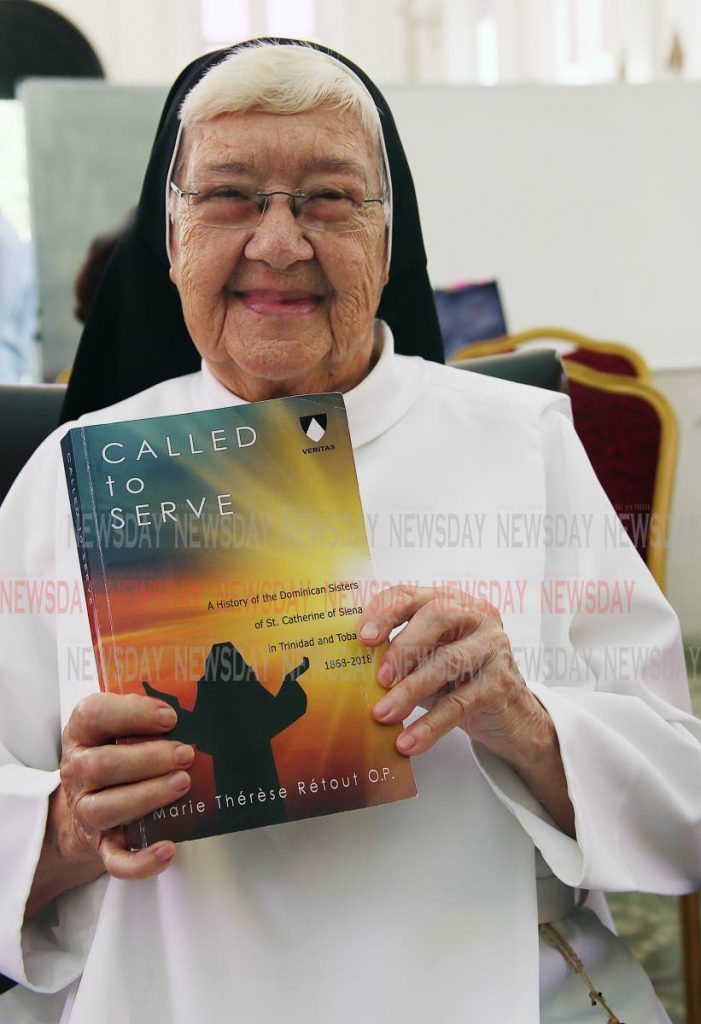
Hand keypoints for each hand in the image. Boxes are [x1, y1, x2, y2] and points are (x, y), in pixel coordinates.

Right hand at [43, 693, 193, 889]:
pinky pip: (116, 860)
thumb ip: (146, 716)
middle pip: (101, 765)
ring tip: (183, 784)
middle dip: (148, 759)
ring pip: (106, 809)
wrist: (85, 804)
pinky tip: (168, 849)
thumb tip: (195, 709)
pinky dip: (141, 861)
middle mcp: (78, 771)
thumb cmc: (114, 754)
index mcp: (82, 733)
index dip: (132, 713)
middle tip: (185, 754)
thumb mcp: (119, 727)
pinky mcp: (100, 845)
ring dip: (148, 795)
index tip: (170, 716)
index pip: (93, 715)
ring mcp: (86, 811)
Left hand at [357, 585, 573, 832]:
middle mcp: (476, 617)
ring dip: (410, 690)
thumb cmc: (458, 680)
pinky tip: (408, 742)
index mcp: (451, 602)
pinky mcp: (501, 684)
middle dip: (402, 646)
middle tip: (379, 679)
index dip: (384, 611)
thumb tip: (350, 667)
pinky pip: (460, 704)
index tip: (362, 637)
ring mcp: (493, 648)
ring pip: (448, 661)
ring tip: (383, 714)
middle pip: (437, 615)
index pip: (411, 594)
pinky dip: (430, 725)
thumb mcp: (427, 659)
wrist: (510, 715)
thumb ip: (399, 654)